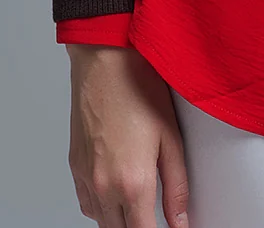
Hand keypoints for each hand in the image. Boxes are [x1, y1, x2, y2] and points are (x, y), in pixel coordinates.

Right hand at [67, 44, 188, 227]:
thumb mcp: (171, 137)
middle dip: (139, 226)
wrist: (105, 59)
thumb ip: (177, 185)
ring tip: (140, 202)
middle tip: (156, 212)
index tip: (171, 227)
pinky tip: (117, 190)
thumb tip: (181, 219)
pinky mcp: (74, 165)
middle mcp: (103, 186)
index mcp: (131, 183)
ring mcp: (85, 177)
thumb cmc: (138, 87)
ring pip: (101, 220)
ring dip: (119, 218)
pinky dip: (101, 206)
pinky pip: (86, 202)